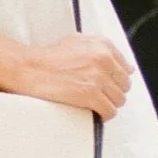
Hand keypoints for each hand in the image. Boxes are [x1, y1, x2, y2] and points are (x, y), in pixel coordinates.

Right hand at [16, 32, 131, 118]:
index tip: (109, 85)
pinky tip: (95, 114)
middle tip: (101, 96)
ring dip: (109, 104)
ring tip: (96, 105)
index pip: (126, 68)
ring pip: (119, 99)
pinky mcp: (90, 94)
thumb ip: (102, 50)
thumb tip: (128, 67)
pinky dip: (104, 115)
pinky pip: (109, 111)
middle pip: (124, 85)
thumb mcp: (77, 42)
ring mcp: (97, 77)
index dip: (117, 80)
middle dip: (114, 92)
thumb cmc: (49, 57)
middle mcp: (103, 59)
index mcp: (102, 45)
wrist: (29, 69)